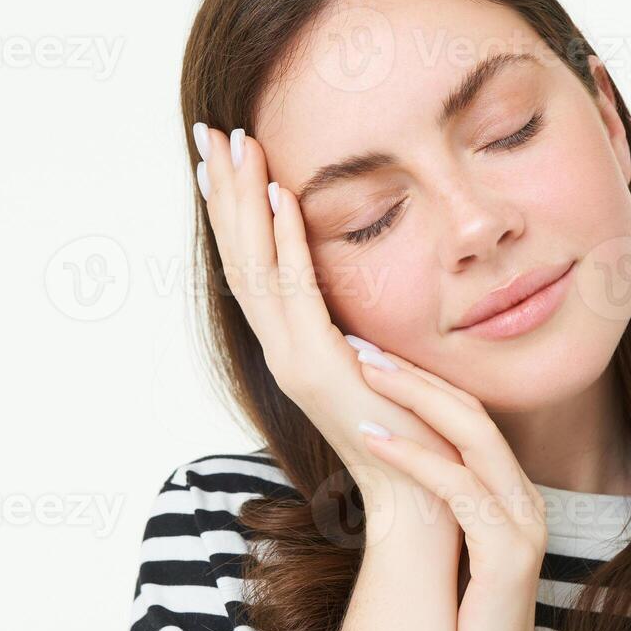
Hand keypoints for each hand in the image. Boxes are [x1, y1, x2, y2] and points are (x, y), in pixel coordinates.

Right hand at [191, 120, 463, 528]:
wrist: (420, 499)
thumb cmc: (413, 434)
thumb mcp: (380, 365)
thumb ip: (361, 332)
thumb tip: (359, 306)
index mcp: (294, 345)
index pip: (253, 264)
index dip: (234, 210)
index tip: (223, 158)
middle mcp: (282, 348)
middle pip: (239, 255)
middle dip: (224, 190)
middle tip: (209, 131)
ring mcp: (293, 359)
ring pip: (254, 264)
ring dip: (242, 200)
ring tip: (232, 143)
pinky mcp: (317, 368)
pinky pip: (296, 288)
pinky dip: (285, 238)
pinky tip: (279, 193)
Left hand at [351, 344, 549, 630]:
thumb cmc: (455, 630)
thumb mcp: (442, 553)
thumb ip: (430, 509)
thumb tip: (380, 466)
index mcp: (509, 497)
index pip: (469, 418)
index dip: (421, 381)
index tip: (371, 353)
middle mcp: (524, 501)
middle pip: (472, 413)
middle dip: (414, 374)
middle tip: (360, 344)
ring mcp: (523, 525)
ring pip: (471, 436)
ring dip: (411, 399)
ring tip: (360, 374)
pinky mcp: (509, 554)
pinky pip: (460, 488)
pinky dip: (415, 457)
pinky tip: (371, 437)